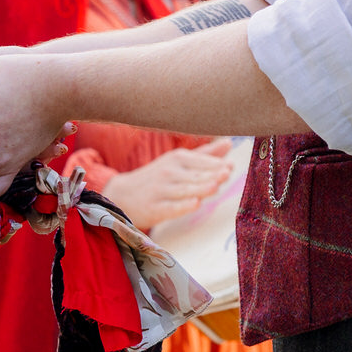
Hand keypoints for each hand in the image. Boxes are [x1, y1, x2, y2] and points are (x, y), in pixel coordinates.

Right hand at [100, 139, 236, 230]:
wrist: (122, 195)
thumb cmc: (157, 177)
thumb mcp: (177, 162)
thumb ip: (205, 155)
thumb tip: (229, 143)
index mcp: (177, 158)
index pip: (202, 161)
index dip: (217, 165)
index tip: (230, 167)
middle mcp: (169, 172)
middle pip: (195, 176)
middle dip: (211, 174)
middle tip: (226, 172)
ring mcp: (161, 190)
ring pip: (185, 190)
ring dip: (200, 188)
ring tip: (215, 186)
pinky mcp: (155, 208)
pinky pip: (171, 208)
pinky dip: (183, 206)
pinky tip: (195, 204)